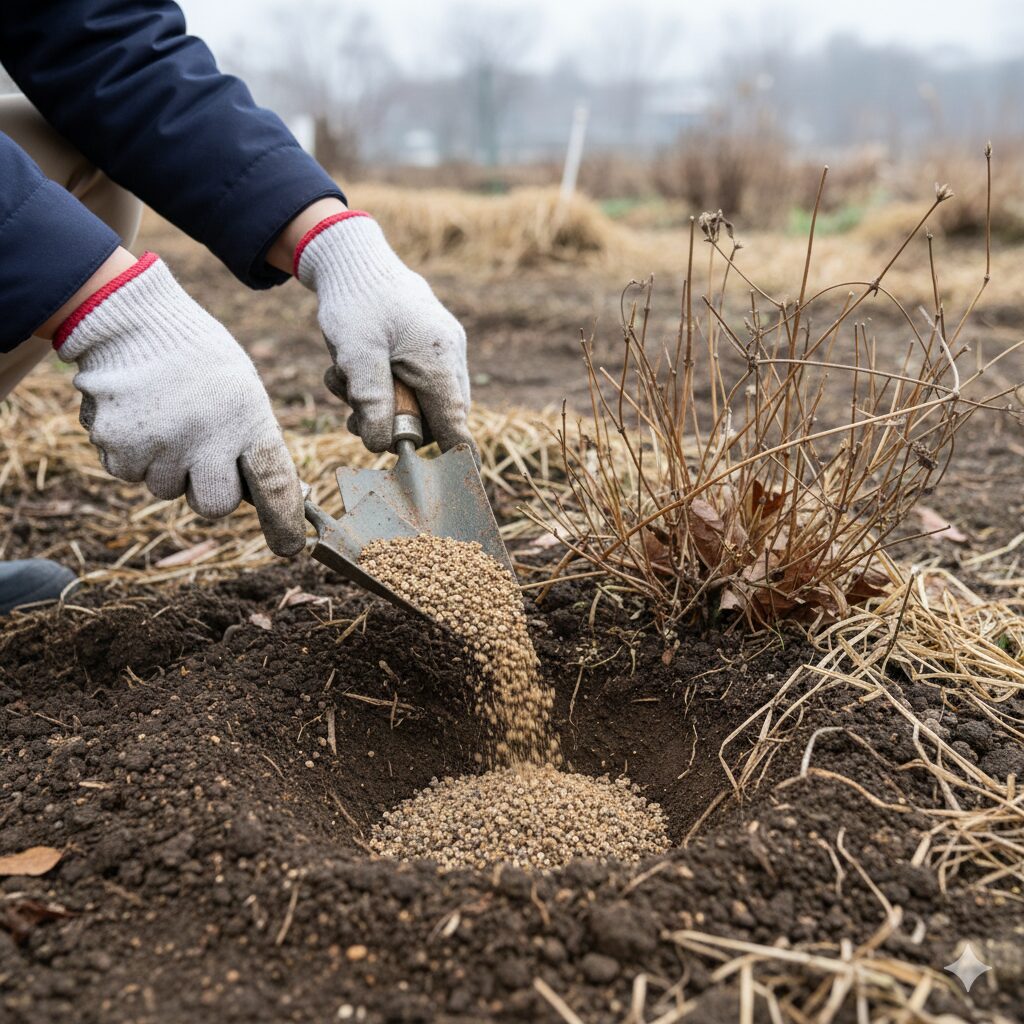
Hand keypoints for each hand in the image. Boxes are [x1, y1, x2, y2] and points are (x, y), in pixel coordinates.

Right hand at [53, 252, 304, 555]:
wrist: (131, 320)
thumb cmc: (199, 359)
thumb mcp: (243, 392)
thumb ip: (255, 442)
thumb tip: (285, 496)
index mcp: (247, 420)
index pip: (274, 484)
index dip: (284, 521)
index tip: (290, 547)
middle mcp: (206, 439)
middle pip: (215, 505)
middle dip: (209, 489)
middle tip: (199, 452)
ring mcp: (159, 446)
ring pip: (166, 490)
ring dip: (167, 466)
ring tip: (166, 420)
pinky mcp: (117, 447)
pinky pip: (128, 474)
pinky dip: (132, 454)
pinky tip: (138, 418)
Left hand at [292, 210, 471, 453]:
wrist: (353, 257)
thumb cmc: (355, 302)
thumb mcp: (355, 355)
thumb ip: (371, 403)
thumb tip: (381, 447)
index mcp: (440, 360)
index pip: (456, 426)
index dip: (453, 459)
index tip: (448, 484)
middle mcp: (450, 356)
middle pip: (437, 418)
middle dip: (396, 425)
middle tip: (355, 416)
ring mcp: (443, 349)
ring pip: (422, 402)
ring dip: (382, 405)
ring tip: (345, 384)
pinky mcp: (429, 345)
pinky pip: (415, 383)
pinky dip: (386, 387)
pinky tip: (355, 372)